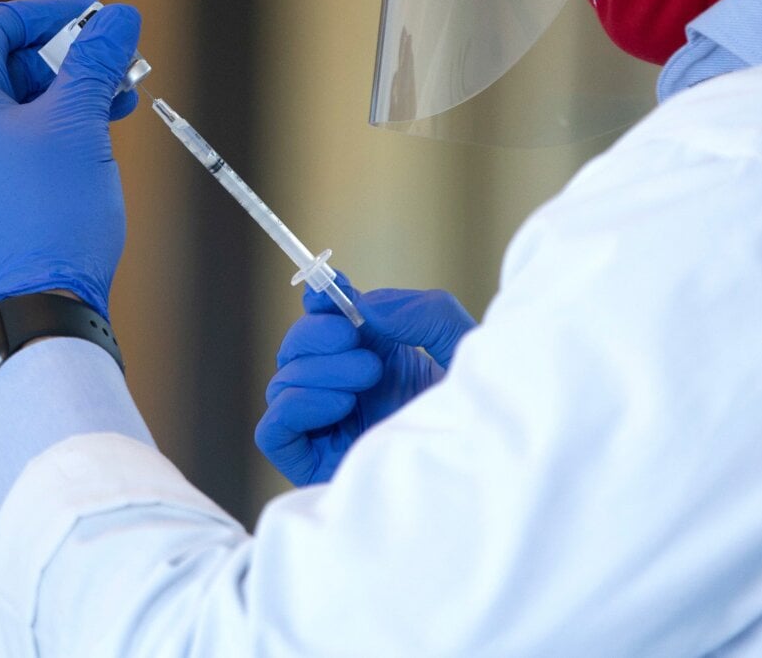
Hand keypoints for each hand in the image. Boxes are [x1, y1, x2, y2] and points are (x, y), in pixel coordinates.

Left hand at [0, 0, 141, 316]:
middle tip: (119, 64)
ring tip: (121, 99)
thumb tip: (119, 17)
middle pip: (5, 68)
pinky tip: (99, 134)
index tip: (96, 16)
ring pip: (15, 110)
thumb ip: (96, 58)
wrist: (38, 310)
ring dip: (69, 96)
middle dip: (67, 59)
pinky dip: (54, 132)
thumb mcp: (79, 121)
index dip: (47, 13)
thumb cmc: (51, 212)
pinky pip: (12, 147)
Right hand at [254, 276, 475, 486]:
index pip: (323, 323)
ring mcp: (327, 430)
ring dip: (318, 369)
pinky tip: (341, 404)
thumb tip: (363, 305)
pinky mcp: (313, 466)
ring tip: (369, 375)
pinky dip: (295, 407)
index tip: (331, 290)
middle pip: (293, 351)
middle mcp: (345, 393)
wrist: (487, 471)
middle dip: (317, 334)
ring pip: (282, 385)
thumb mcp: (461, 345)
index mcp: (374, 360)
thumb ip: (422, 312)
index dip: (319, 301)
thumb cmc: (480, 412)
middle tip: (356, 338)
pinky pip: (273, 431)